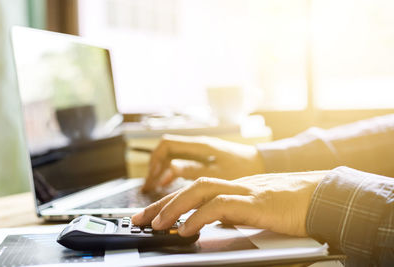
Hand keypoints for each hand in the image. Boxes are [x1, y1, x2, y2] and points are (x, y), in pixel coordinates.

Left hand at [133, 171, 326, 236]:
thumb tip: (213, 224)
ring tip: (157, 223)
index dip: (171, 201)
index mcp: (236, 186)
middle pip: (191, 188)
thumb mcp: (259, 207)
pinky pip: (222, 206)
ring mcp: (246, 191)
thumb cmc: (297, 203)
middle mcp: (237, 184)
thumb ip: (236, 212)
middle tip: (140, 218)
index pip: (195, 190)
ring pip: (201, 191)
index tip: (152, 214)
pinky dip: (200, 216)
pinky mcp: (257, 202)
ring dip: (176, 207)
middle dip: (163, 203)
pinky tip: (187, 228)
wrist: (326, 195)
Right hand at [142, 135, 263, 191]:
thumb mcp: (219, 172)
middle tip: (148, 190)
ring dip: (162, 175)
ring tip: (157, 193)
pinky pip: (182, 166)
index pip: (166, 146)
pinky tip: (173, 189)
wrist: (265, 162)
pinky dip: (173, 177)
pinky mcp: (206, 161)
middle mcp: (197, 147)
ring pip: (173, 161)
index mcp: (199, 146)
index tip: (152, 180)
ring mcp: (201, 154)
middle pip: (166, 155)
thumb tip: (170, 171)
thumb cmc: (246, 166)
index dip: (155, 162)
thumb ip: (193, 171)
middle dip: (154, 172)